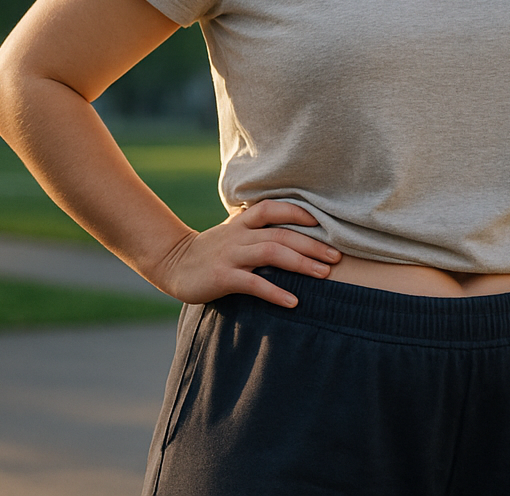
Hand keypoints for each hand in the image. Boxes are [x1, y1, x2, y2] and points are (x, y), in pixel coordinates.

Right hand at [148, 201, 341, 307]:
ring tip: (324, 274)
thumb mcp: (235, 233)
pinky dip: (275, 292)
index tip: (325, 223)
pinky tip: (293, 301)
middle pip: (281, 234)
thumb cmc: (212, 250)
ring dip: (301, 263)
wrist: (173, 264)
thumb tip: (297, 233)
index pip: (273, 208)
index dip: (299, 212)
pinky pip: (253, 284)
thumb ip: (259, 230)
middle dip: (312, 244)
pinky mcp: (223, 277)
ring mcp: (230, 255)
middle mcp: (239, 235)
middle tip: (337, 256)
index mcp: (242, 222)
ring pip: (271, 253)